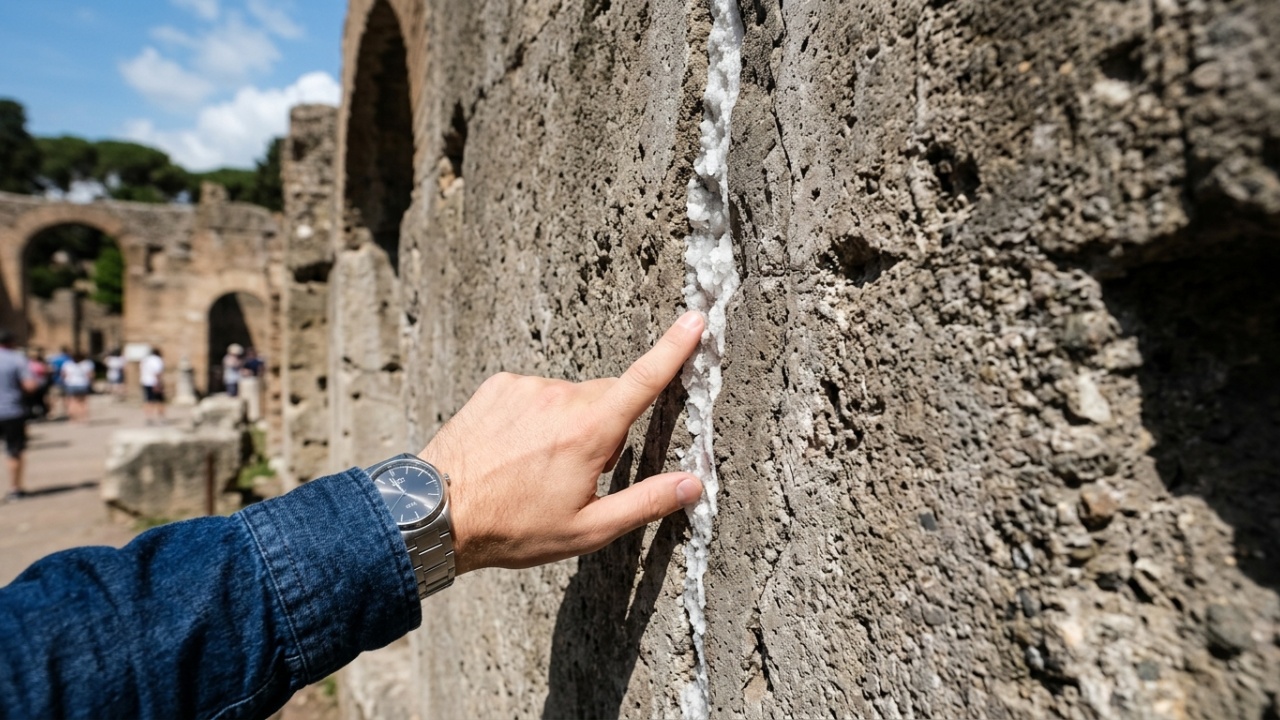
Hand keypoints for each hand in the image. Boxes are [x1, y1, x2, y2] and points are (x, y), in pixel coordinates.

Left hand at [422, 311, 705, 573]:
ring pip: (568, 399)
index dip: (674, 349)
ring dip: (565, 424)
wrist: (435, 513)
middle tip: (575, 474)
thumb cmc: (514, 528)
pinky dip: (533, 417)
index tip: (696, 318)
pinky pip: (534, 394)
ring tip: (532, 467)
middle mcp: (561, 397)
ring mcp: (527, 387)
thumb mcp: (587, 529)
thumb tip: (692, 484)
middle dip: (604, 428)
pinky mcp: (499, 385)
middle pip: (606, 399)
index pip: (644, 381)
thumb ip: (646, 503)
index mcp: (589, 431)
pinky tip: (511, 450)